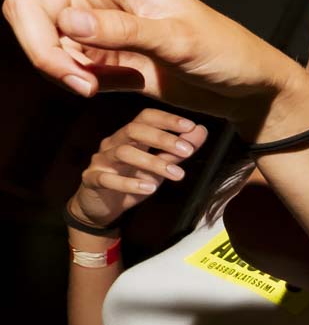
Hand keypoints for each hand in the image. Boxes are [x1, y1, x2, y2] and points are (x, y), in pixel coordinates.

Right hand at [0, 0, 306, 123]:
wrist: (243, 90)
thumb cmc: (223, 50)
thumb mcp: (181, 39)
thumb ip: (125, 31)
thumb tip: (70, 23)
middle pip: (26, 8)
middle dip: (37, 45)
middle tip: (75, 80)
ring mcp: (95, 33)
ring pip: (41, 43)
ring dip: (56, 70)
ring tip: (93, 87)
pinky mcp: (101, 65)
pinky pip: (63, 70)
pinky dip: (73, 83)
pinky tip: (106, 88)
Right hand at [69, 109, 209, 229]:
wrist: (99, 206)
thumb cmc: (131, 180)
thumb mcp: (157, 166)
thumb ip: (176, 150)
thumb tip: (200, 130)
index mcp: (129, 136)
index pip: (145, 117)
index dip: (167, 119)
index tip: (190, 126)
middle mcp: (113, 143)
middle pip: (134, 130)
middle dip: (162, 138)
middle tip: (188, 150)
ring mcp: (101, 161)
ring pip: (124, 153)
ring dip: (153, 163)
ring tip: (177, 174)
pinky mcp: (92, 180)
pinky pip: (107, 179)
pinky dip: (130, 184)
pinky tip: (149, 189)